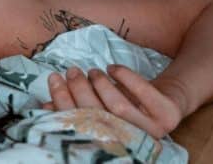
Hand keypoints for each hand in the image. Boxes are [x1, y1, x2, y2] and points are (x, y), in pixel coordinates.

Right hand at [42, 65, 182, 138]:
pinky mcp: (168, 115)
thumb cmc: (126, 103)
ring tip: (93, 71)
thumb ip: (75, 107)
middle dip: (80, 90)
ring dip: (101, 84)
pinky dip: (125, 77)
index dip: (63, 101)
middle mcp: (131, 143)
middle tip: (72, 71)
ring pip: (118, 107)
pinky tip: (114, 68)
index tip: (54, 79)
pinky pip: (143, 93)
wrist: (167, 99)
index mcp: (110, 144)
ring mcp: (153, 131)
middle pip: (98, 116)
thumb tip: (44, 106)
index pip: (80, 125)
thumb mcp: (100, 107)